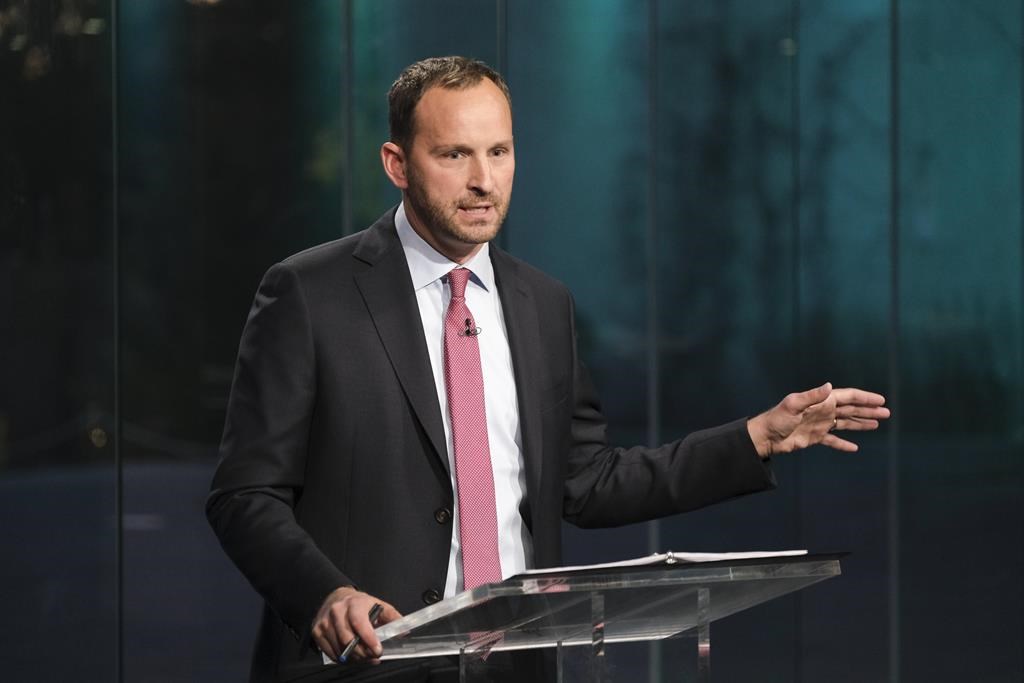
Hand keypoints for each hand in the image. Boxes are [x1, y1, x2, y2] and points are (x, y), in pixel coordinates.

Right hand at [312, 586, 400, 663]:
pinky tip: (352, 657)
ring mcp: (325, 622)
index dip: (369, 639)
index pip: (359, 623)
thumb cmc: (359, 604)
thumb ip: (392, 617)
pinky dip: (342, 659)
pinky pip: (330, 652)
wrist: (335, 597)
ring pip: (339, 648)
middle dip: (363, 652)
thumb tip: (404, 631)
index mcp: (354, 603)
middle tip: (373, 657)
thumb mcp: (378, 605)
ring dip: (354, 658)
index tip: (378, 650)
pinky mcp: (317, 631)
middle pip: (348, 639)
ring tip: (364, 658)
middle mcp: (337, 611)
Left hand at [747, 382, 889, 457]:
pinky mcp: (816, 437)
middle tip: (886, 413)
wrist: (767, 436)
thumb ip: (812, 396)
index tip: (881, 400)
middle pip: (851, 409)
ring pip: (846, 423)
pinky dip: (843, 444)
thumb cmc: (778, 418)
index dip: (865, 398)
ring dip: (861, 423)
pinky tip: (854, 448)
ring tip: (877, 425)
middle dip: (869, 410)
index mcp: (822, 401)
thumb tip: (830, 386)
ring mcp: (821, 424)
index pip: (848, 397)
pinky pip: (834, 440)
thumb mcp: (793, 404)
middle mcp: (824, 411)